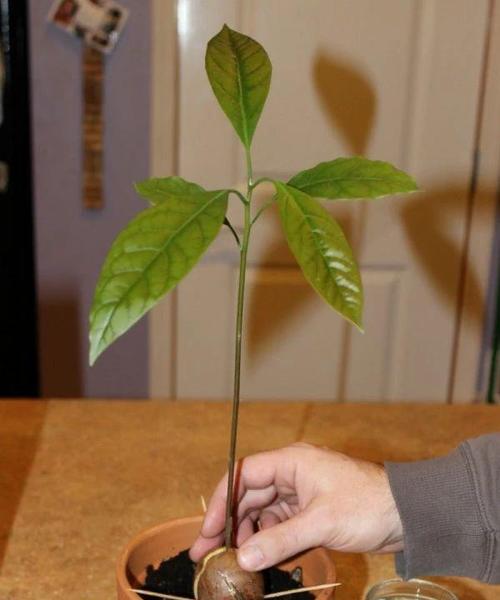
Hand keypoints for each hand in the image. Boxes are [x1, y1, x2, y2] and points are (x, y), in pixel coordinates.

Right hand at [190, 443, 402, 570]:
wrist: (406, 513)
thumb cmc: (366, 505)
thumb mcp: (320, 523)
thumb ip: (279, 540)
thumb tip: (243, 558)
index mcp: (291, 461)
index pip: (243, 475)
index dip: (222, 501)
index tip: (208, 530)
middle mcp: (291, 473)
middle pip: (249, 495)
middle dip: (228, 523)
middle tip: (207, 552)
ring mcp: (300, 492)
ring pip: (262, 511)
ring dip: (247, 534)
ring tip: (231, 561)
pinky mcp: (310, 510)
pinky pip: (279, 523)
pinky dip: (267, 539)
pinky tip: (258, 557)